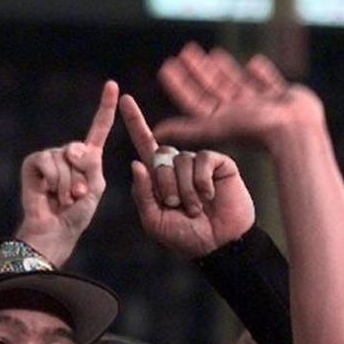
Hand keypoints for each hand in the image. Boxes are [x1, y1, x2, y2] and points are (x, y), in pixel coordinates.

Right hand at [15, 80, 116, 266]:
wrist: (55, 231)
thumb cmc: (77, 214)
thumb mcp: (95, 186)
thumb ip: (91, 163)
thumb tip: (70, 149)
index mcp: (88, 157)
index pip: (98, 127)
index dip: (105, 106)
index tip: (112, 85)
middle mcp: (68, 153)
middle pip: (80, 149)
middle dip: (81, 176)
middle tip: (76, 196)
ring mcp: (49, 157)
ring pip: (64, 159)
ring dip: (67, 184)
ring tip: (63, 199)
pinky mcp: (33, 163)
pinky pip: (48, 162)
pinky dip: (53, 180)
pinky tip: (49, 193)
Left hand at [122, 94, 254, 258]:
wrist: (217, 244)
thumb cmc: (185, 236)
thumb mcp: (154, 220)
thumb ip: (142, 194)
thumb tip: (136, 163)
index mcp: (159, 176)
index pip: (145, 143)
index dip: (135, 122)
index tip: (124, 99)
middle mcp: (177, 164)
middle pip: (159, 156)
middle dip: (164, 186)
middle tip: (176, 206)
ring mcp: (198, 162)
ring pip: (180, 160)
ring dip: (184, 189)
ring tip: (195, 207)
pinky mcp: (219, 163)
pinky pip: (202, 160)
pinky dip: (202, 182)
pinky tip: (209, 195)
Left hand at [155, 42, 325, 150]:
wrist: (295, 130)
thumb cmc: (255, 129)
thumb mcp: (214, 127)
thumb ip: (186, 129)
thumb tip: (155, 133)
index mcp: (222, 120)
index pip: (193, 99)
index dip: (179, 84)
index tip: (166, 66)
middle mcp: (239, 113)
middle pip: (212, 88)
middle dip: (198, 71)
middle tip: (185, 52)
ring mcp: (261, 106)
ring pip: (237, 83)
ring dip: (225, 69)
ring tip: (212, 54)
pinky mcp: (282, 98)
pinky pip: (268, 83)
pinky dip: (261, 73)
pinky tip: (253, 63)